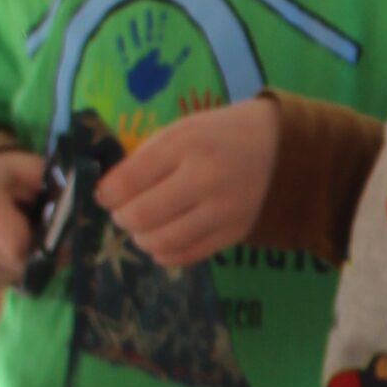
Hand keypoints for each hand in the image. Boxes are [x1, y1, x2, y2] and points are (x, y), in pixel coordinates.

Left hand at [97, 99, 282, 267]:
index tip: (106, 194)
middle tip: (124, 212)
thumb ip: (145, 159)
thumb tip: (110, 193)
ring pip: (162, 241)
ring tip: (143, 229)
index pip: (127, 182)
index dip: (106, 194)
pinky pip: (188, 255)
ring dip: (141, 238)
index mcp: (185, 145)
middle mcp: (205, 179)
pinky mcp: (235, 233)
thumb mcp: (180, 131)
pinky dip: (165, 253)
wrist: (280, 148)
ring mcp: (223, 210)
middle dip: (122, 217)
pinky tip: (163, 242)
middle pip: (140, 216)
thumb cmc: (219, 135)